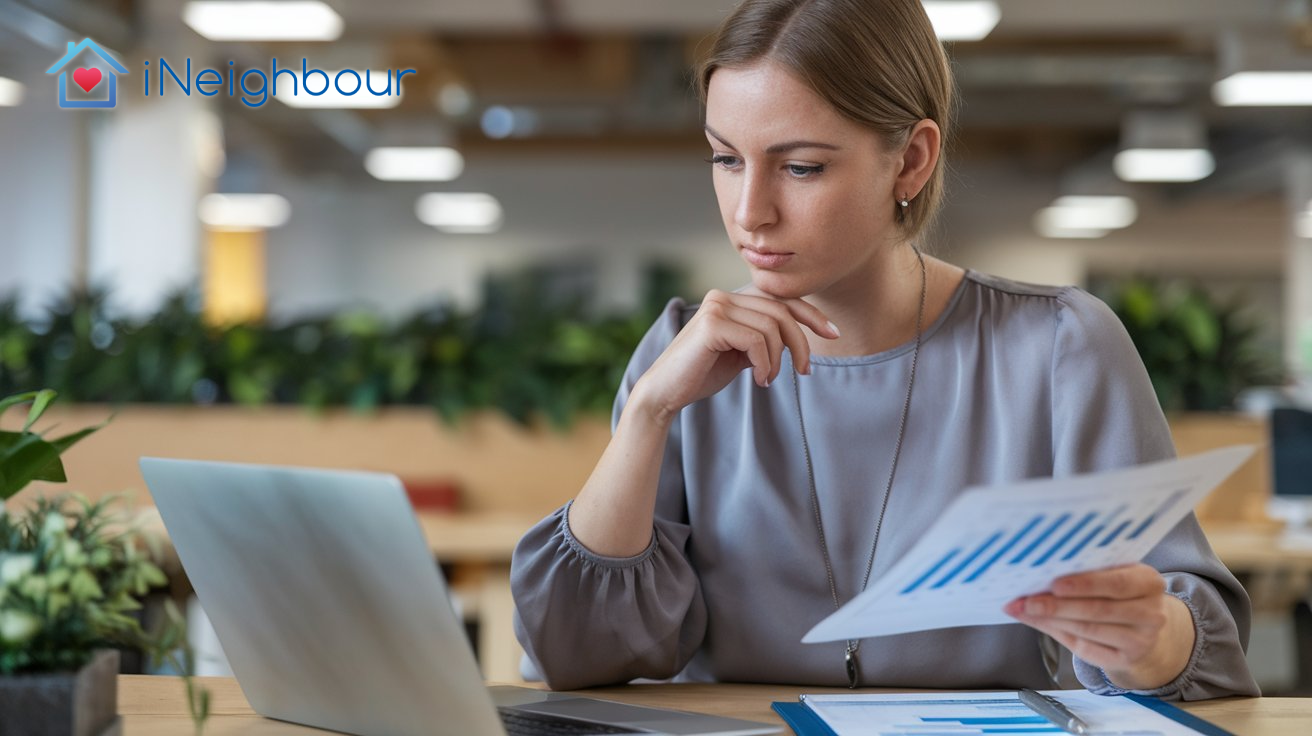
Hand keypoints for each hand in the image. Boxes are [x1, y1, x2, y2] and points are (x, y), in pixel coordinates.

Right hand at [630, 288, 838, 421]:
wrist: (666, 392)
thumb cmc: (703, 373)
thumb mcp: (741, 352)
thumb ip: (763, 338)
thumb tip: (798, 335)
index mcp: (730, 299)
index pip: (780, 298)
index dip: (811, 314)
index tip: (833, 333)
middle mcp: (722, 296)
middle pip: (781, 312)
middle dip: (801, 343)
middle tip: (804, 371)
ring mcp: (716, 307)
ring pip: (772, 327)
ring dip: (778, 359)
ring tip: (768, 379)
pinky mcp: (712, 325)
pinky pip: (757, 341)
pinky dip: (765, 363)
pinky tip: (758, 379)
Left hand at [1003, 563, 1195, 690]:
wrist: (1142, 627)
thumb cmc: (1118, 593)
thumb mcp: (1112, 575)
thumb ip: (1084, 573)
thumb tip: (1039, 570)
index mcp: (1148, 582)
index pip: (1116, 583)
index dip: (1084, 584)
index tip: (1054, 584)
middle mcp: (1151, 613)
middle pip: (1099, 610)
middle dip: (1058, 605)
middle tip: (1027, 601)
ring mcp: (1141, 640)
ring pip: (1089, 630)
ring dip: (1052, 620)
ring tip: (1025, 610)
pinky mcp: (1125, 659)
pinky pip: (1086, 649)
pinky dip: (1057, 634)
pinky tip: (1039, 623)